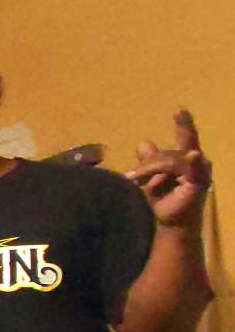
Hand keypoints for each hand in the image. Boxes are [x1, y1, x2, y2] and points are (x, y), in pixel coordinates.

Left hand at [124, 109, 211, 227]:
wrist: (170, 221)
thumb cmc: (162, 199)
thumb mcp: (150, 178)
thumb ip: (148, 161)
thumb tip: (144, 142)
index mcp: (184, 157)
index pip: (185, 137)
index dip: (183, 123)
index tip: (179, 110)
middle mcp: (196, 161)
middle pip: (167, 153)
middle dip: (147, 165)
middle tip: (131, 177)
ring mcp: (200, 170)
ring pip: (170, 160)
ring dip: (151, 171)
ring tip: (137, 182)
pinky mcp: (200, 181)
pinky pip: (192, 169)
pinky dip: (191, 163)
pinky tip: (195, 155)